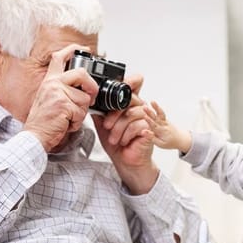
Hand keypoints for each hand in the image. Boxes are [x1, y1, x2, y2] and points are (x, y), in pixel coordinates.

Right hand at [24, 44, 97, 151]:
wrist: (35, 135)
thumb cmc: (44, 121)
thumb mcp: (51, 99)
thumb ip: (64, 90)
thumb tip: (85, 90)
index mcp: (49, 80)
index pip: (59, 58)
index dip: (73, 50)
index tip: (84, 49)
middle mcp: (52, 84)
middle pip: (81, 73)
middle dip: (91, 86)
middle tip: (91, 96)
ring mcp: (57, 94)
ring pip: (85, 98)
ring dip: (81, 112)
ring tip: (68, 117)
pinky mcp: (63, 105)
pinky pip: (81, 112)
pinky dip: (77, 122)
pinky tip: (66, 124)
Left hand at [92, 74, 157, 193]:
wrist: (124, 161)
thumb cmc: (117, 144)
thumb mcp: (103, 126)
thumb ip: (100, 112)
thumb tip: (92, 101)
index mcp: (129, 106)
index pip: (131, 89)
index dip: (131, 81)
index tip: (124, 81)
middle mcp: (139, 110)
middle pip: (130, 100)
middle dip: (114, 114)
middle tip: (107, 126)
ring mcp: (146, 119)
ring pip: (132, 114)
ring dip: (119, 129)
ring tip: (114, 139)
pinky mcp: (150, 130)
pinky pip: (138, 126)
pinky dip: (127, 135)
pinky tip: (125, 141)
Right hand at [144, 101, 191, 152]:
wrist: (181, 139)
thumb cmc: (169, 142)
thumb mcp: (160, 143)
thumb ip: (151, 137)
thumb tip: (143, 132)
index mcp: (162, 132)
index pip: (154, 126)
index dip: (149, 121)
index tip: (145, 116)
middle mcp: (163, 125)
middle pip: (156, 118)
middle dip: (150, 112)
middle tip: (145, 107)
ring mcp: (165, 121)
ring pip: (160, 114)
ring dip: (156, 107)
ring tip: (152, 101)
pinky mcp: (165, 119)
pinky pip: (161, 113)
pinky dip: (157, 108)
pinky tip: (153, 103)